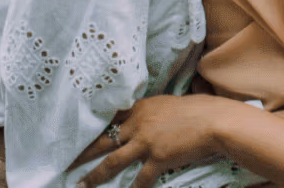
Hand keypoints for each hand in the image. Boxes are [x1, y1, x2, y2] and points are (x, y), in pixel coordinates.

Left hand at [73, 95, 230, 187]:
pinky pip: (139, 179)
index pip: (112, 117)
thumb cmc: (201, 109)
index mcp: (142, 107)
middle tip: (67, 161)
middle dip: (83, 153)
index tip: (80, 134)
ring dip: (95, 176)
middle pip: (103, 140)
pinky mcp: (157, 158)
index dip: (95, 127)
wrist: (216, 121)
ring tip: (81, 185)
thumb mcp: (173, 104)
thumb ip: (157, 112)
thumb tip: (154, 119)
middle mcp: (139, 123)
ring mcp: (146, 142)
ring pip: (112, 162)